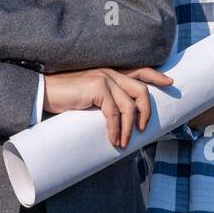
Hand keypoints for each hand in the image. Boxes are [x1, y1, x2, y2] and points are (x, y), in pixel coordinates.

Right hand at [44, 67, 170, 148]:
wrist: (43, 93)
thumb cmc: (64, 98)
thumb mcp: (89, 97)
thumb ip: (105, 100)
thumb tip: (121, 120)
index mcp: (109, 72)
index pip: (139, 70)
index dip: (156, 76)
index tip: (170, 82)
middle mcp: (109, 72)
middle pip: (141, 89)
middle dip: (146, 111)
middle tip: (143, 130)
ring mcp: (103, 78)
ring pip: (129, 105)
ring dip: (129, 128)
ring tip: (123, 142)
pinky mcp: (96, 88)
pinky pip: (114, 113)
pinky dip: (116, 129)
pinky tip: (113, 140)